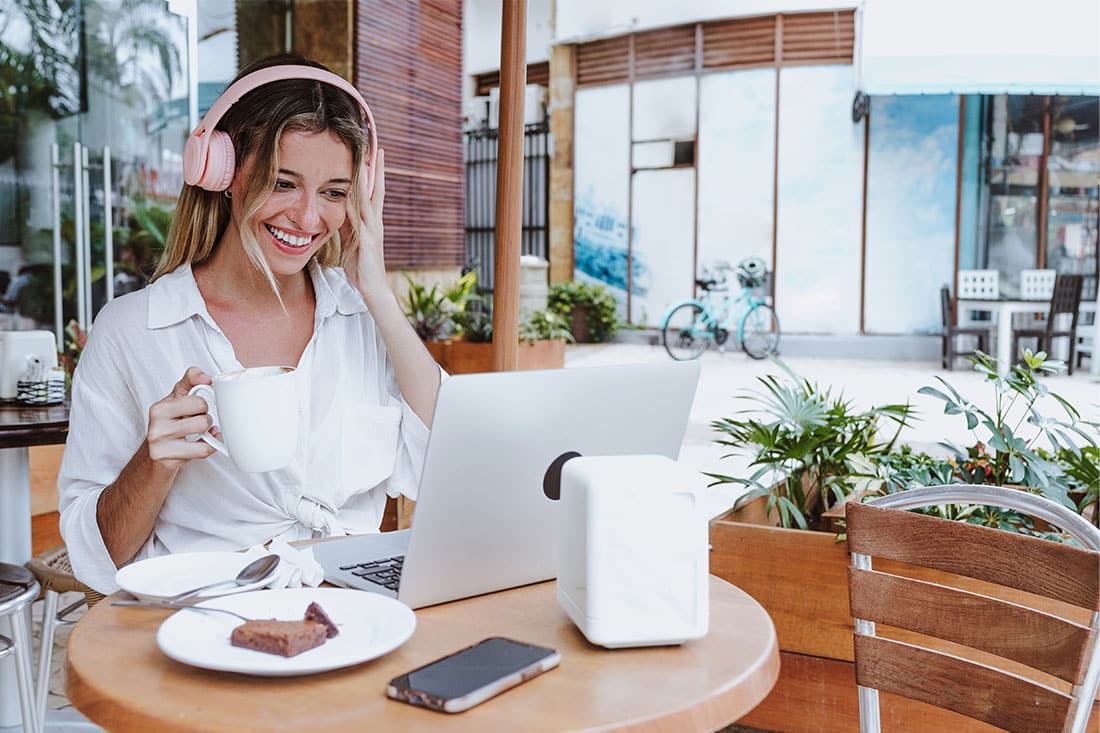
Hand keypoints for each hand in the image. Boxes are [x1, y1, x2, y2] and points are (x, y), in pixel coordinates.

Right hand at [145, 367, 216, 470]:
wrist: (154, 457)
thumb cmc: (169, 425)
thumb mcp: (176, 400)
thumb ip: (191, 381)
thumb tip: (206, 377)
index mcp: (160, 408)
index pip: (198, 401)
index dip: (203, 406)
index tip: (196, 410)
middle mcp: (157, 425)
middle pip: (203, 419)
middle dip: (206, 421)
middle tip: (196, 424)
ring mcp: (160, 444)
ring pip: (204, 434)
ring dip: (208, 434)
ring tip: (199, 434)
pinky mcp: (166, 459)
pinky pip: (203, 450)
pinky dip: (209, 447)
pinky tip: (202, 444)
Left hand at [341, 148, 386, 296]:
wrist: (373, 290)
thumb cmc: (361, 269)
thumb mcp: (351, 243)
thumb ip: (346, 226)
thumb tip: (337, 212)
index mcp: (370, 223)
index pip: (372, 194)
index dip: (372, 176)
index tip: (371, 157)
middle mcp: (374, 222)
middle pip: (377, 190)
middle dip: (377, 170)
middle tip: (378, 149)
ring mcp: (373, 230)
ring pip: (370, 198)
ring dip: (369, 178)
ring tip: (369, 159)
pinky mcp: (368, 239)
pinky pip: (361, 216)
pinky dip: (358, 201)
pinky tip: (353, 189)